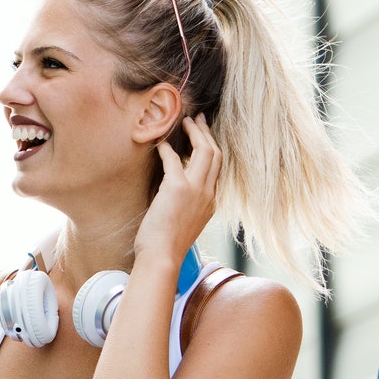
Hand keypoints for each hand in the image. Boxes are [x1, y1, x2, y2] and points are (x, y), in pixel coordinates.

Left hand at [132, 115, 221, 267]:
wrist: (163, 257)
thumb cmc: (167, 245)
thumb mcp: (187, 222)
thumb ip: (190, 206)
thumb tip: (177, 195)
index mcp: (212, 202)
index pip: (218, 168)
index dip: (212, 148)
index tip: (204, 136)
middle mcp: (208, 193)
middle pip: (215, 154)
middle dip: (207, 133)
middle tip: (197, 120)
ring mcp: (196, 190)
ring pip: (204, 151)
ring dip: (194, 133)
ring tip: (184, 122)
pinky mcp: (177, 188)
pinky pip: (174, 159)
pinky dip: (167, 148)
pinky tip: (160, 144)